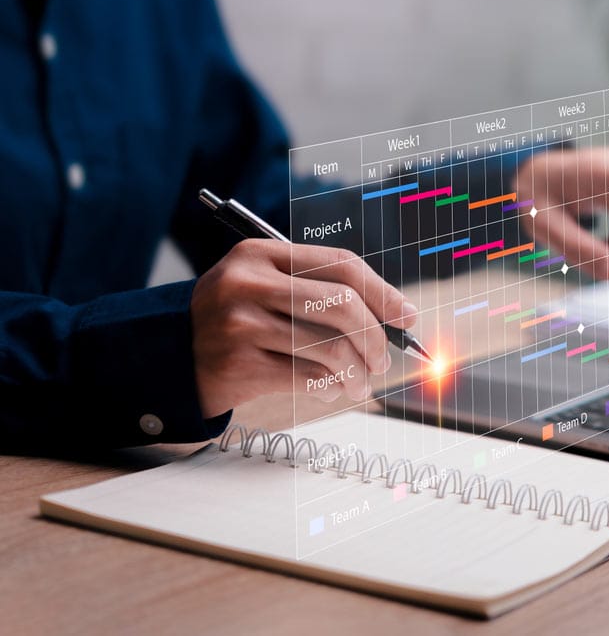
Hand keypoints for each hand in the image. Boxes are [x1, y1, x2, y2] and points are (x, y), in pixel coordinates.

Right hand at [190, 240, 416, 416]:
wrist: (166, 358)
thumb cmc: (233, 322)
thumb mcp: (264, 290)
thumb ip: (319, 293)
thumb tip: (395, 315)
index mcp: (261, 254)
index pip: (340, 264)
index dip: (382, 292)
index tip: (406, 317)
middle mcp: (248, 282)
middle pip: (342, 303)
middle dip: (375, 337)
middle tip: (383, 359)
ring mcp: (240, 323)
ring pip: (330, 347)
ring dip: (358, 372)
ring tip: (360, 384)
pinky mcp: (237, 365)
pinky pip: (309, 378)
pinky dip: (332, 388)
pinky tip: (333, 391)